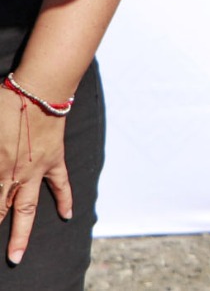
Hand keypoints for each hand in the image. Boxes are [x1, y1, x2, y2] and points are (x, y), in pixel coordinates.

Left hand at [0, 94, 72, 264]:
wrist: (40, 89)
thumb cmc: (6, 103)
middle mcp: (15, 174)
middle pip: (3, 211)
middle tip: (2, 257)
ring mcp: (36, 169)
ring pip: (28, 208)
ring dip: (22, 233)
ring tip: (17, 254)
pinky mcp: (54, 159)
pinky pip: (60, 184)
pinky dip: (64, 200)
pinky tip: (67, 215)